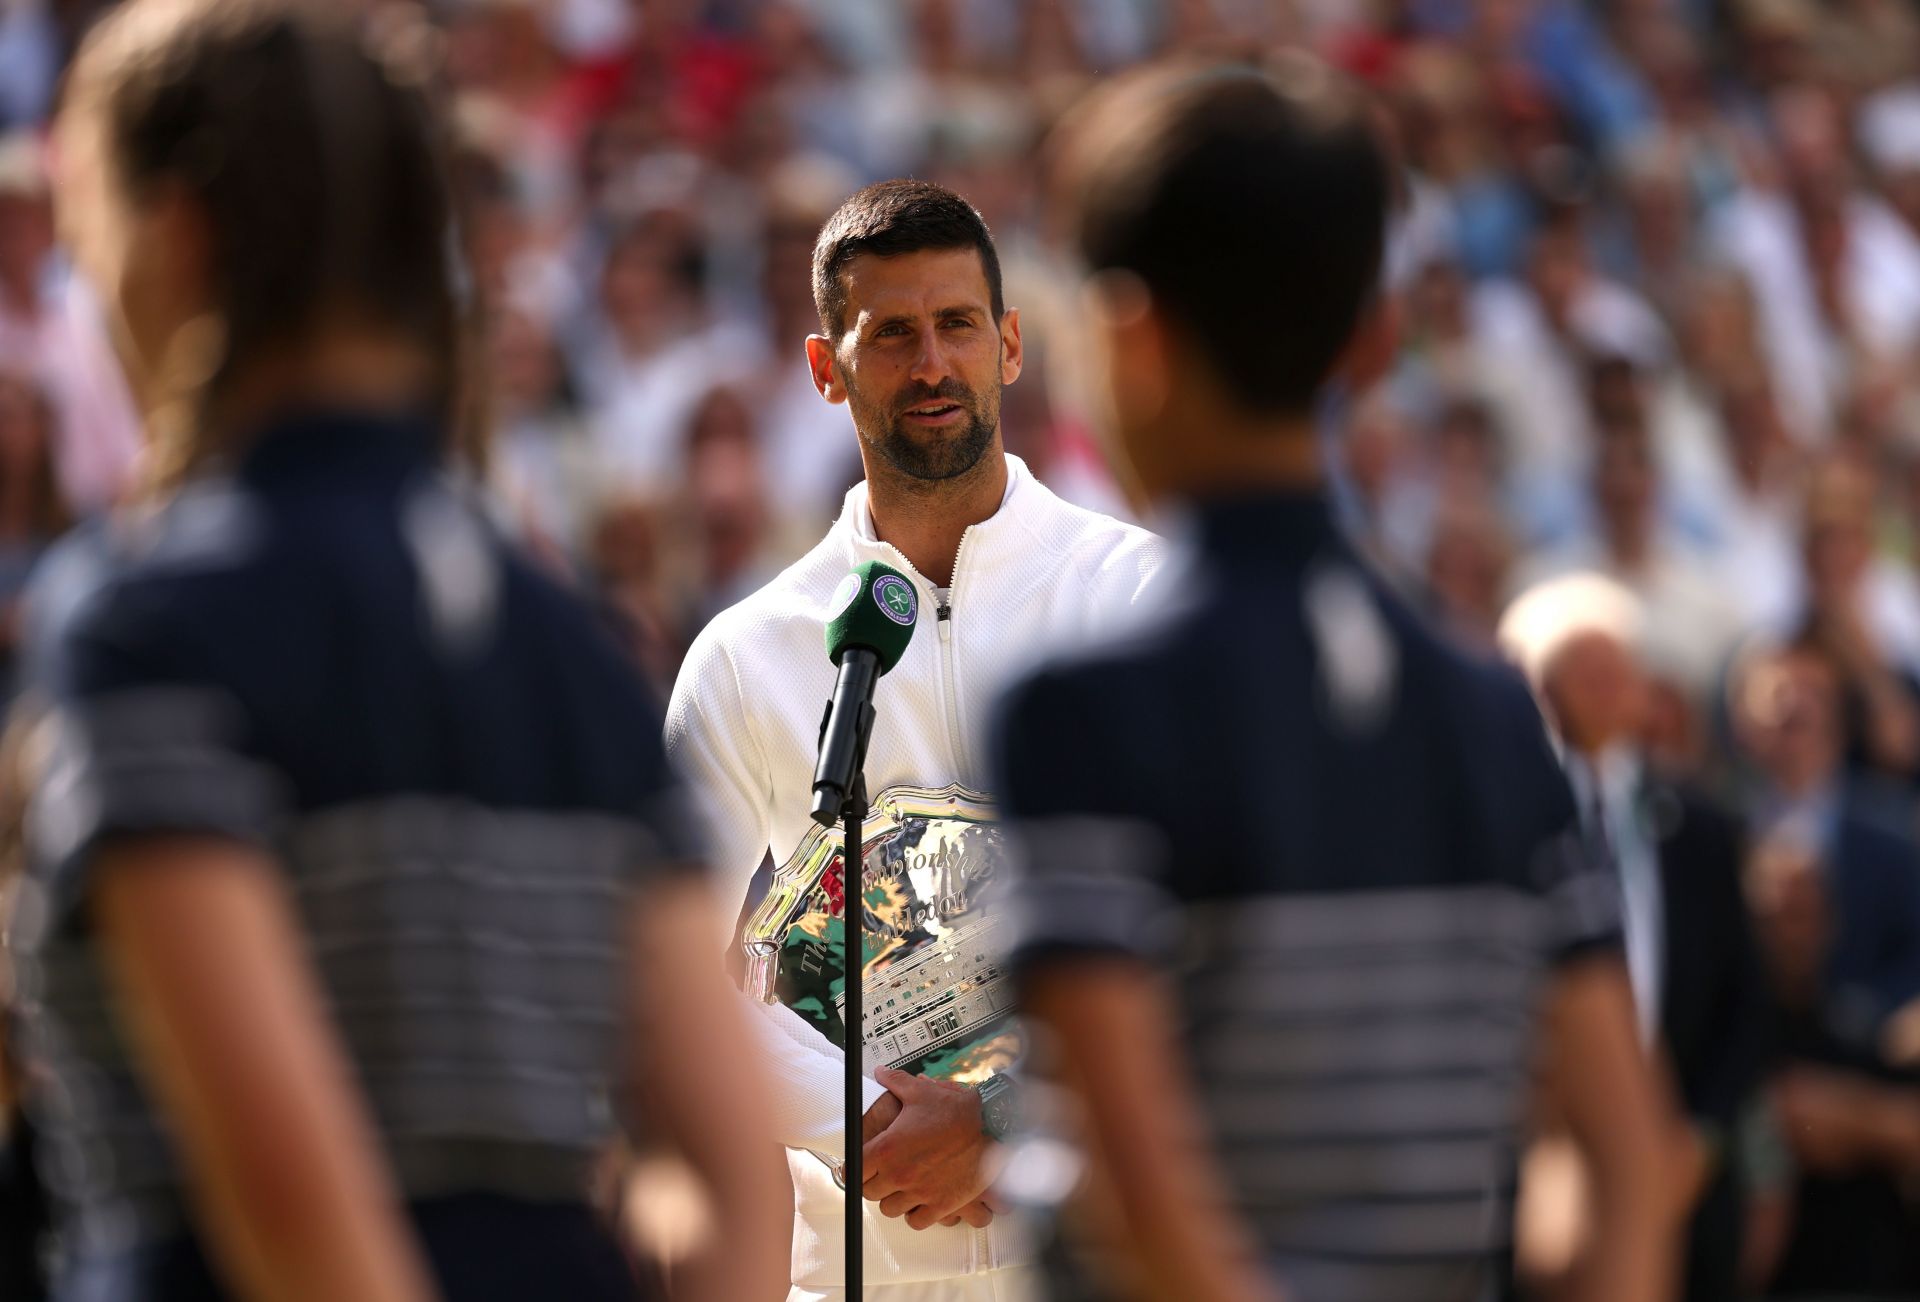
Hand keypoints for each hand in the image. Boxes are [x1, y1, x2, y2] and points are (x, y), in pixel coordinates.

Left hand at [862, 1067, 994, 1228]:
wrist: (992, 1128)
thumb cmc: (957, 1112)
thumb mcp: (921, 1092)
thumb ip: (895, 1082)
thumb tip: (881, 1073)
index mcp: (888, 1149)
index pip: (854, 1169)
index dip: (855, 1167)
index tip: (860, 1166)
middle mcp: (900, 1174)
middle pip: (869, 1192)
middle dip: (875, 1182)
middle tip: (884, 1173)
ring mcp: (920, 1193)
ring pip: (890, 1209)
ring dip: (894, 1199)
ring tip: (902, 1186)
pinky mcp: (941, 1206)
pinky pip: (916, 1221)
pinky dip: (915, 1214)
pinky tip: (920, 1200)